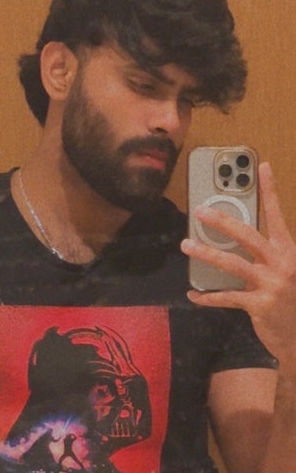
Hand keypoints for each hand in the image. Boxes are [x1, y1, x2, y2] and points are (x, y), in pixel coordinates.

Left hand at [181, 162, 295, 364]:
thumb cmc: (290, 300)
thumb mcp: (285, 271)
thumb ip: (266, 254)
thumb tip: (236, 235)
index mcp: (288, 251)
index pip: (277, 215)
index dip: (269, 190)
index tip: (262, 167)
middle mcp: (281, 264)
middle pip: (247, 235)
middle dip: (221, 221)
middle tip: (199, 211)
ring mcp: (271, 285)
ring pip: (232, 263)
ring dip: (206, 254)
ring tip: (187, 245)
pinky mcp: (259, 306)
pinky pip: (226, 297)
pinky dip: (207, 296)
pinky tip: (193, 294)